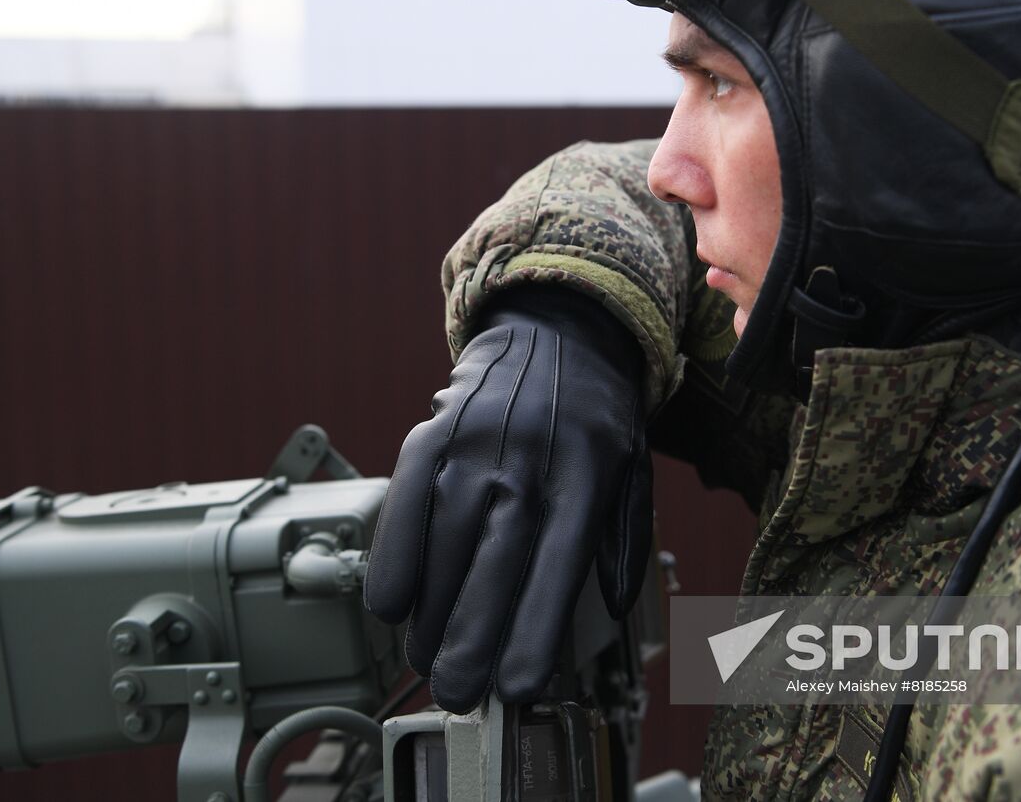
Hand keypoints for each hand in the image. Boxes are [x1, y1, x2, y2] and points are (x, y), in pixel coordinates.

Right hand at [363, 287, 651, 712]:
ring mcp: (478, 443)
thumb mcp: (632, 470)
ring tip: (425, 660)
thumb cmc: (596, 416)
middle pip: (494, 564)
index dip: (532, 632)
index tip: (516, 688)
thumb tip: (612, 609)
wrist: (558, 328)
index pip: (557, 568)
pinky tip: (388, 605)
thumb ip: (623, 542)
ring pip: (445, 542)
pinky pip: (407, 501)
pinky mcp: (436, 432)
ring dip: (430, 612)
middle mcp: (530, 460)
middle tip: (455, 692)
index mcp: (587, 477)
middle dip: (470, 639)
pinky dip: (394, 556)